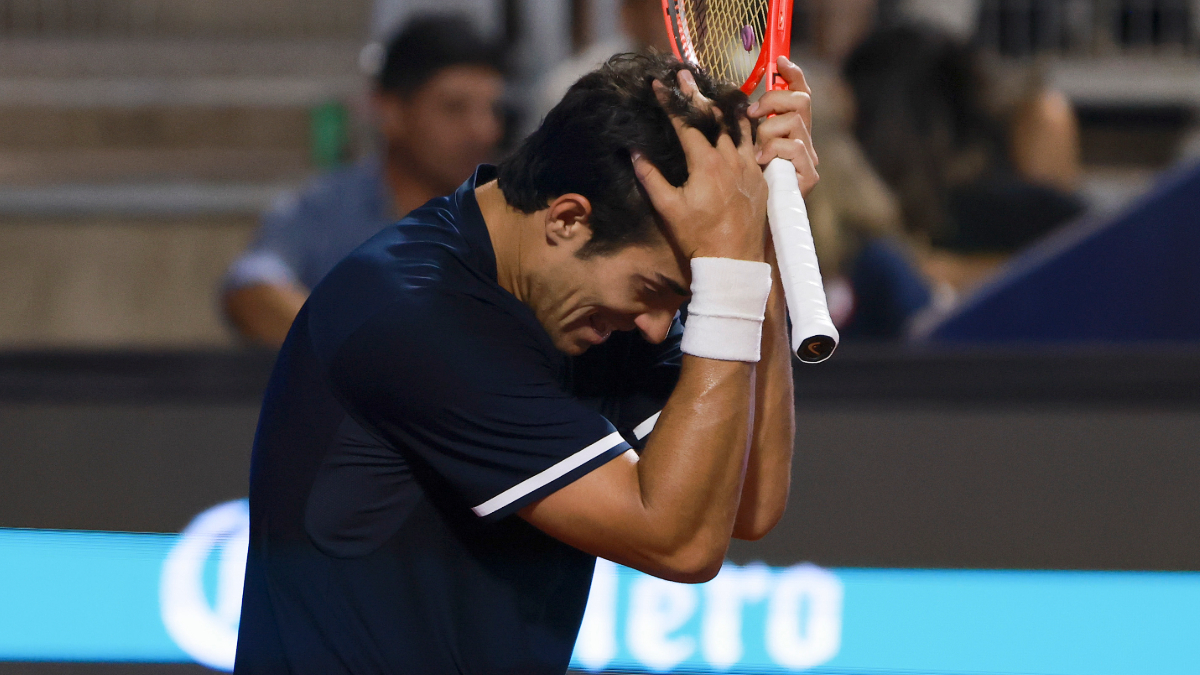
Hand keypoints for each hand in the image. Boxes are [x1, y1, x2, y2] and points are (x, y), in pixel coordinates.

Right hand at [632, 70, 767, 261]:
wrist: (733, 261)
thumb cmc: (698, 237)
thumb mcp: (668, 208)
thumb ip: (650, 178)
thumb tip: (635, 153)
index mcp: (706, 163)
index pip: (685, 122)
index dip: (670, 101)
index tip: (658, 83)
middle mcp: (730, 159)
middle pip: (714, 117)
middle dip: (697, 94)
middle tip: (685, 75)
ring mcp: (749, 167)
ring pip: (739, 127)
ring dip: (725, 108)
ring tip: (717, 91)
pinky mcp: (761, 178)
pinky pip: (754, 145)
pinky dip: (745, 130)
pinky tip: (741, 124)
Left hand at [748, 56, 819, 196]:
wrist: (750, 228)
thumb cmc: (742, 190)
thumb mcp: (741, 150)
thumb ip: (745, 126)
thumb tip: (734, 103)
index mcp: (788, 132)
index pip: (798, 95)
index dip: (793, 75)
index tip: (780, 60)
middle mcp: (801, 141)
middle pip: (801, 101)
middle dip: (774, 100)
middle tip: (752, 113)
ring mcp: (808, 159)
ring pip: (794, 122)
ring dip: (769, 131)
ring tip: (756, 150)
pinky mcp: (809, 176)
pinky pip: (795, 148)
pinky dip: (776, 150)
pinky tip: (763, 161)